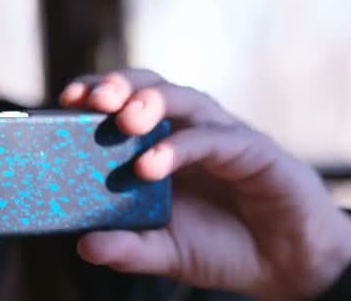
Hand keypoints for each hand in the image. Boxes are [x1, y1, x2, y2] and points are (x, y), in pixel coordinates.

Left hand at [60, 69, 350, 299]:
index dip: (96, 97)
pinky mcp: (254, 151)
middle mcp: (192, 133)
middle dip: (120, 87)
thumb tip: (85, 244)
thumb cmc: (225, 246)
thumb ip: (130, 248)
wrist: (285, 263)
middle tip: (91, 100)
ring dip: (152, 103)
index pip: (126, 107)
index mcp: (165, 148)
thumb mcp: (168, 252)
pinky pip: (217, 139)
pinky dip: (184, 146)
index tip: (65, 101)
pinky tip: (154, 162)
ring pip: (187, 101)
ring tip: (124, 120)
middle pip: (153, 88)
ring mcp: (224, 138)